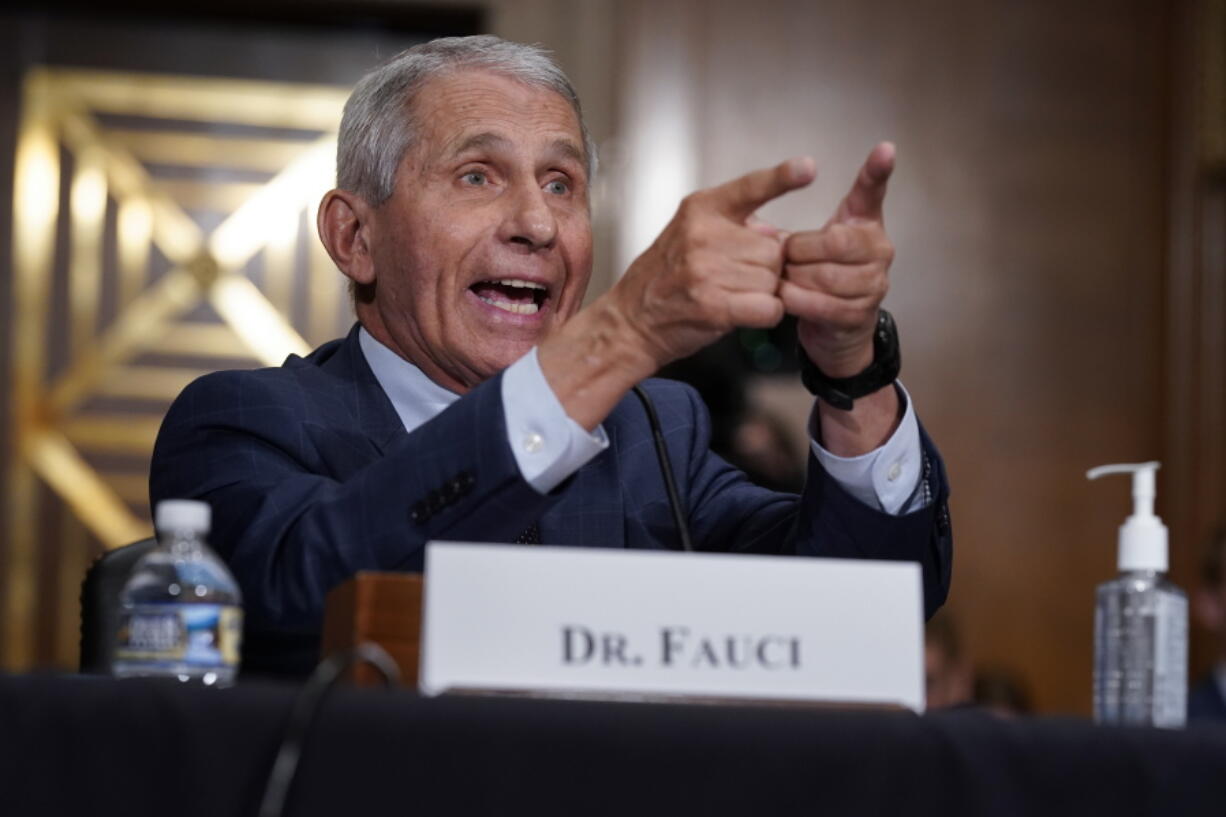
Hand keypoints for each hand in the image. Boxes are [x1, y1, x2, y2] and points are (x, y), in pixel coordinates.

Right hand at [610, 158, 815, 368]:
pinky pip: (769, 307)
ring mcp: (707, 270)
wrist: (632, 320)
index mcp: (702, 209)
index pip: (750, 187)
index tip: (807, 168)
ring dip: (762, 292)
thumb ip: (736, 226)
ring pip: (772, 279)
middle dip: (765, 267)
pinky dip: (765, 314)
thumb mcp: (692, 232)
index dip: (782, 177)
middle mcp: (704, 234)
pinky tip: (742, 312)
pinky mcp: (714, 305)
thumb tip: (776, 236)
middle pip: (773, 249)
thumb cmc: (666, 277)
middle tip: (734, 277)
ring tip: (730, 295)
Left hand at [780, 143, 895, 377]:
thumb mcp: (811, 246)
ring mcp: (874, 284)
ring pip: (827, 275)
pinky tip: (785, 297)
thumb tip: (759, 223)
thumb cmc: (818, 277)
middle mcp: (879, 250)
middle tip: (785, 258)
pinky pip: (823, 303)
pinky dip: (797, 300)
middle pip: (836, 241)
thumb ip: (799, 228)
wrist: (834, 329)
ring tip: (784, 279)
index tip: (884, 148)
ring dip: (795, 278)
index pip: (873, 193)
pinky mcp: (860, 314)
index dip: (878, 172)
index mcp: (865, 224)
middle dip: (801, 251)